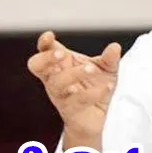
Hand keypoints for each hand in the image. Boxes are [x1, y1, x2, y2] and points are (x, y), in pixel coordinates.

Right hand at [27, 31, 121, 148]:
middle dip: (46, 58)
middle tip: (61, 54)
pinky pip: (78, 101)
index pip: (43, 51)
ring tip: (93, 69)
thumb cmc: (96, 87)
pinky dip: (94, 93)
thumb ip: (110, 59)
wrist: (97, 117)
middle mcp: (55, 79)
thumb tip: (115, 47)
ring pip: (57, 83)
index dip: (43, 44)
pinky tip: (108, 87)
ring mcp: (61, 95)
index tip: (50, 35)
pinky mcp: (71, 111)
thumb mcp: (107, 70)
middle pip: (37, 66)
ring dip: (74, 74)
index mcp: (60, 65)